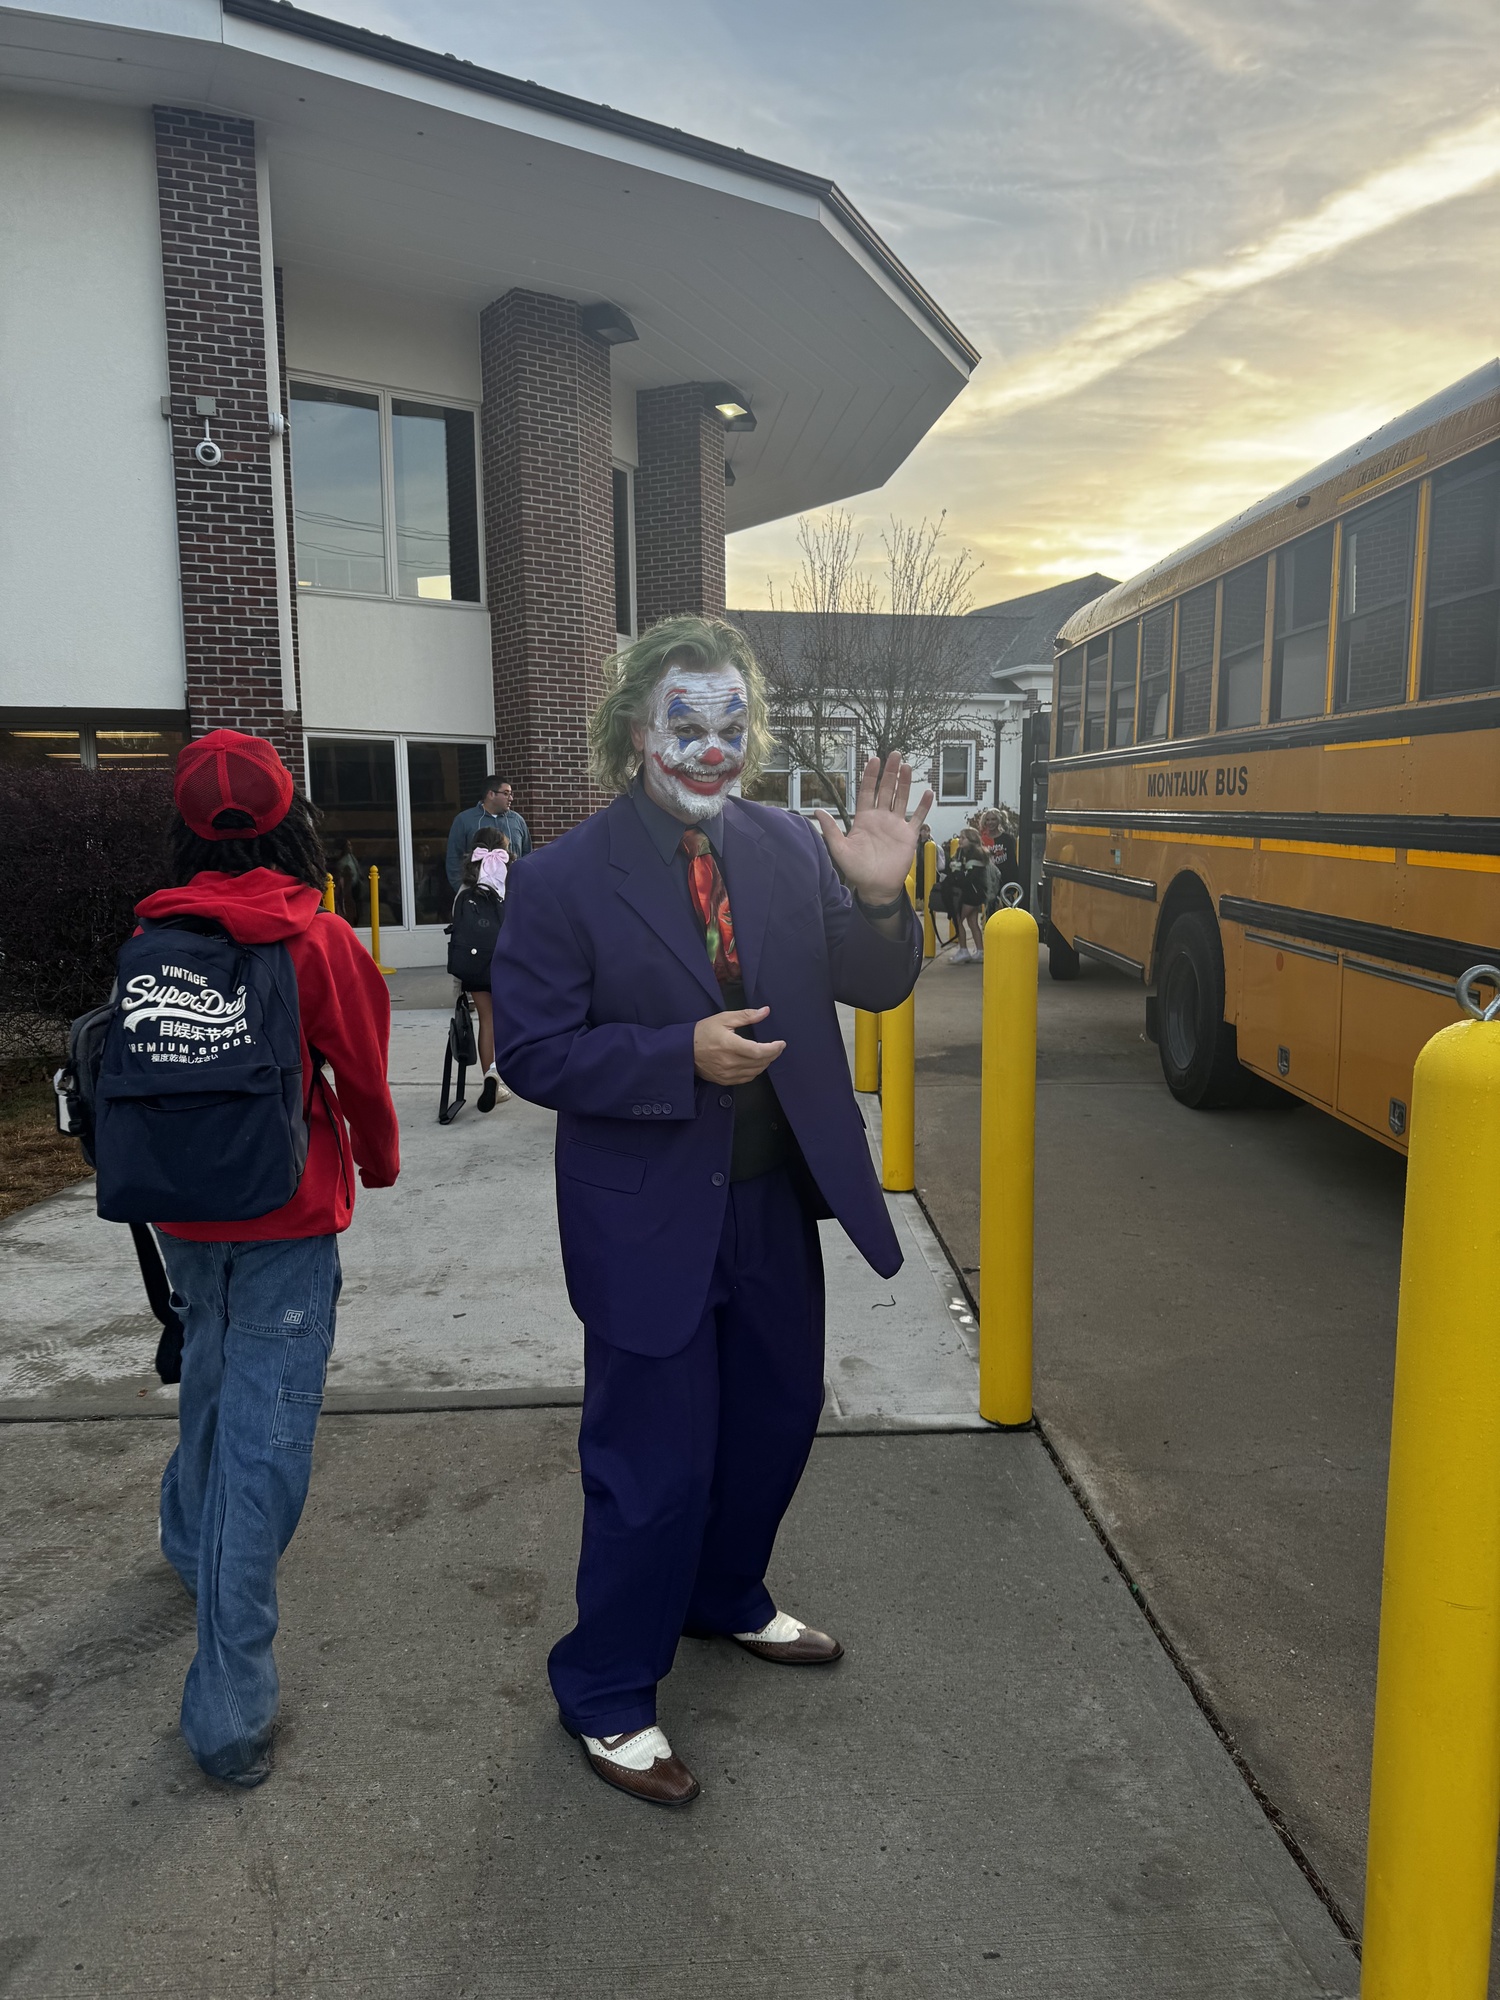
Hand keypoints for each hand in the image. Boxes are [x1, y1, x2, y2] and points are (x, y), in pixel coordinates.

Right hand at [693, 1006, 785, 1083]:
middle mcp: (729, 1062)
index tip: (781, 1043)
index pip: (759, 1051)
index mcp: (730, 1045)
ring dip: (765, 1063)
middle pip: (760, 1062)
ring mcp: (727, 1074)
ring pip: (755, 1071)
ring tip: (769, 1054)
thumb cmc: (703, 1032)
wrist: (684, 1050)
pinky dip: (755, 1071)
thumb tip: (765, 1011)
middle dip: (773, 1054)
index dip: (773, 1048)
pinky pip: (747, 1078)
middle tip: (778, 1047)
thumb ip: (746, 1015)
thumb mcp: (724, 1018)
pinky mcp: (725, 1080)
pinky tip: (757, 1063)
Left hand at [813, 754, 935, 905]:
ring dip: (904, 783)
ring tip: (906, 767)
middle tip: (894, 754)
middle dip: (889, 772)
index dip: (870, 775)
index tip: (873, 760)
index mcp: (864, 818)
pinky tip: (926, 793)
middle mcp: (880, 818)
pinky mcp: (908, 835)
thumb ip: (830, 830)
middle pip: (886, 789)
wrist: (876, 887)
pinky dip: (922, 806)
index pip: (867, 791)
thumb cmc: (857, 870)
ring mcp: (895, 825)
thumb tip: (816, 811)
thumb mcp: (839, 849)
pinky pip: (917, 817)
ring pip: (901, 798)